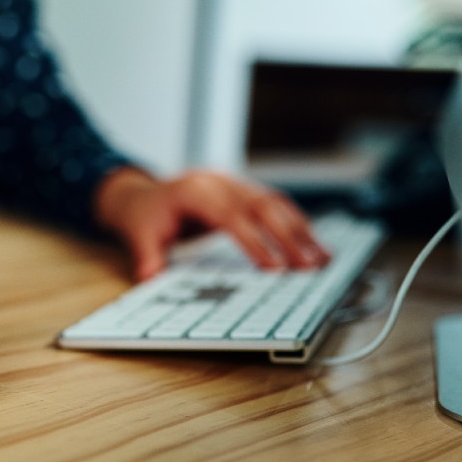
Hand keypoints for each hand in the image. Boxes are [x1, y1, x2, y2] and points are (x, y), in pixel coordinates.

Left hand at [94, 168, 330, 280]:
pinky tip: (313, 245)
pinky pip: (275, 204)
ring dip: (300, 230)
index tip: (274, 268)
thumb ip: (147, 257)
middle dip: (288, 237)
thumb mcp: (138, 236)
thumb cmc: (145, 216)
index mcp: (193, 190)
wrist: (143, 194)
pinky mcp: (244, 191)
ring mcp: (234, 183)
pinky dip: (296, 224)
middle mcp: (219, 182)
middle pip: (260, 205)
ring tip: (322, 258)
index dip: (254, 241)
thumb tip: (150, 279)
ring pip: (274, 202)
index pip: (230, 215)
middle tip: (310, 267)